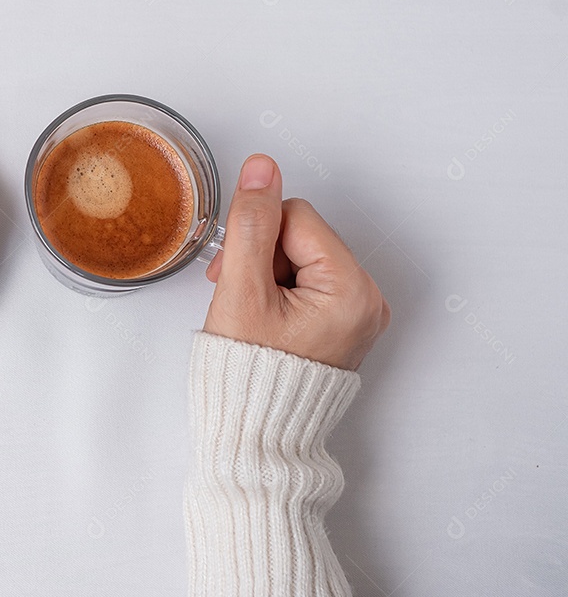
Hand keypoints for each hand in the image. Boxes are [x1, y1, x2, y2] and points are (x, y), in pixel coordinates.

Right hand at [204, 154, 389, 370]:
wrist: (254, 435)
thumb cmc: (248, 376)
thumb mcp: (241, 291)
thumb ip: (251, 224)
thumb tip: (262, 167)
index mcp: (352, 290)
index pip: (295, 217)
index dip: (256, 240)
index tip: (235, 279)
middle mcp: (368, 299)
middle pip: (302, 235)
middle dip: (263, 258)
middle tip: (242, 299)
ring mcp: (359, 313)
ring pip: (302, 256)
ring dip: (268, 274)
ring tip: (253, 314)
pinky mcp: (345, 322)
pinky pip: (310, 280)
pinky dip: (280, 291)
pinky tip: (266, 319)